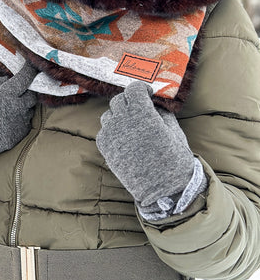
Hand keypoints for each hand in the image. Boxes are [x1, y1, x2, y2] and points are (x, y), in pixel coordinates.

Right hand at [0, 63, 37, 166]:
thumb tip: (9, 78)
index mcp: (4, 95)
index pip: (24, 79)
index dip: (29, 71)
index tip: (31, 67)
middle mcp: (15, 109)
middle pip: (33, 96)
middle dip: (28, 91)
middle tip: (19, 91)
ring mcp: (18, 124)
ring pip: (29, 110)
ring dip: (22, 107)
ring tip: (7, 109)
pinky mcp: (18, 136)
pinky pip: (25, 124)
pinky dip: (19, 120)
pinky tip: (6, 121)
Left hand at [96, 81, 195, 207]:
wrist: (163, 191)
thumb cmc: (174, 161)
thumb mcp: (174, 132)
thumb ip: (162, 113)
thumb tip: (153, 104)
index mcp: (143, 115)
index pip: (133, 89)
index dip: (141, 88)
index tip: (147, 93)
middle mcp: (124, 121)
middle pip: (119, 100)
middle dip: (129, 101)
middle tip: (139, 109)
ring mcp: (112, 134)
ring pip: (109, 115)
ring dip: (119, 116)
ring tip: (131, 126)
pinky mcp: (105, 148)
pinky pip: (103, 131)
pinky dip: (112, 131)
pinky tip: (124, 139)